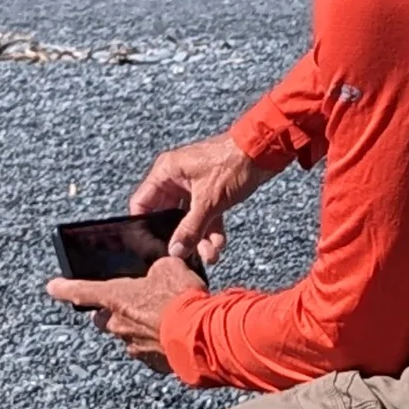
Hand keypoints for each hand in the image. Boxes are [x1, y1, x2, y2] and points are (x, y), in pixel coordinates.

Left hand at [45, 254, 203, 373]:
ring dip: (140, 327)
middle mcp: (119, 324)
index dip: (64, 288)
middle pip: (104, 318)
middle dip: (112, 312)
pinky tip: (175, 333)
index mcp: (116, 297)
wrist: (202, 335)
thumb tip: (158, 270)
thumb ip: (156, 268)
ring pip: (127, 335)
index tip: (52, 287)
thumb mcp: (169, 267)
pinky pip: (149, 350)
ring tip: (165, 317)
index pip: (81, 292)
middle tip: (130, 303)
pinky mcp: (153, 363)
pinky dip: (158, 342)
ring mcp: (135, 347)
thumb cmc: (181, 298)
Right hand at [129, 134, 272, 269]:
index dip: (145, 226)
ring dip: (199, 238)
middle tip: (183, 258)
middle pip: (168, 215)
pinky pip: (205, 216)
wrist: (264, 151)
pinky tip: (219, 245)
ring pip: (189, 219)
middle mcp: (176, 178)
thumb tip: (174, 251)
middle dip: (179, 237)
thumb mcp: (208, 201)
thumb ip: (190, 229)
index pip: (143, 203)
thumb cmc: (232, 164)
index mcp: (166, 172)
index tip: (151, 247)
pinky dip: (212, 230)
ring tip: (211, 255)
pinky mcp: (211, 192)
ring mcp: (194, 186)